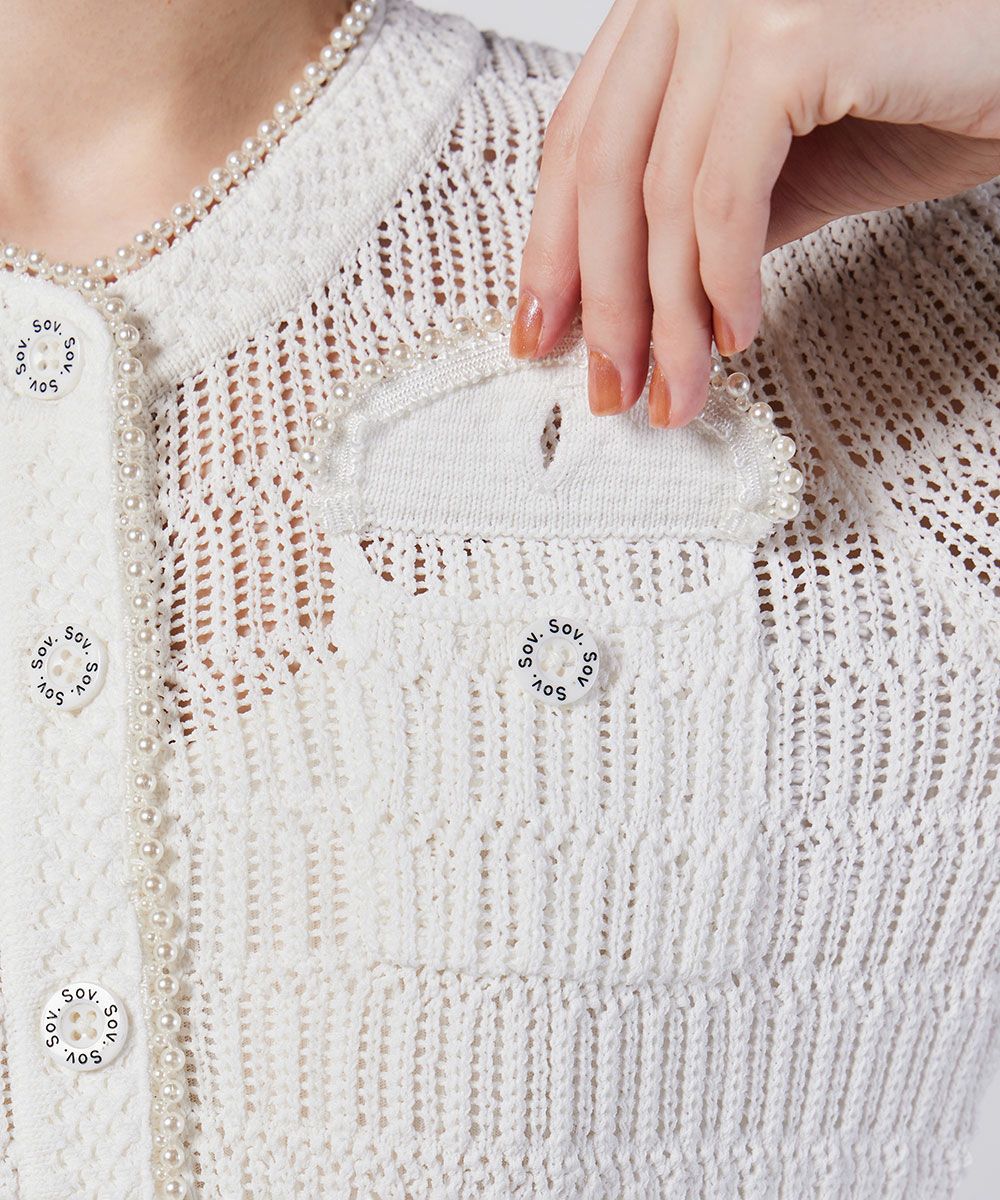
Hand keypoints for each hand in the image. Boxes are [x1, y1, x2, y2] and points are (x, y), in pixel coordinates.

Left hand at [509, 0, 999, 426]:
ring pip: (660, 194)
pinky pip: (725, 193)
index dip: (554, 248)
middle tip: (610, 390)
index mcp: (676, 7)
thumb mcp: (789, 166)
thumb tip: (629, 299)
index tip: (542, 334)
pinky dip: (724, 279)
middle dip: (603, 303)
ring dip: (667, 317)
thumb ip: (703, 212)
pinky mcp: (794, 34)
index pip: (582, 140)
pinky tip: (740, 335)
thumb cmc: (930, 91)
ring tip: (678, 389)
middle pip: (606, 171)